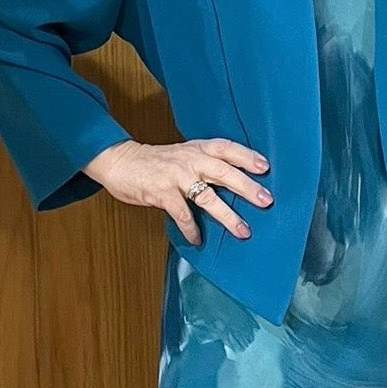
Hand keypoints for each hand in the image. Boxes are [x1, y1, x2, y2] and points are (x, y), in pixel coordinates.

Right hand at [82, 136, 272, 244]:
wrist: (120, 161)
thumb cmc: (155, 161)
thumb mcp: (183, 153)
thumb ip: (204, 163)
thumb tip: (233, 182)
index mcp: (197, 148)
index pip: (226, 148)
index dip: (246, 156)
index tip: (265, 167)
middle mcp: (190, 160)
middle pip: (224, 172)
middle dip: (247, 187)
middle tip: (265, 200)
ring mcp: (176, 176)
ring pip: (207, 197)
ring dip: (227, 215)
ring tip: (243, 230)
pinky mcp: (162, 193)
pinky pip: (182, 214)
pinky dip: (191, 228)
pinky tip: (197, 239)